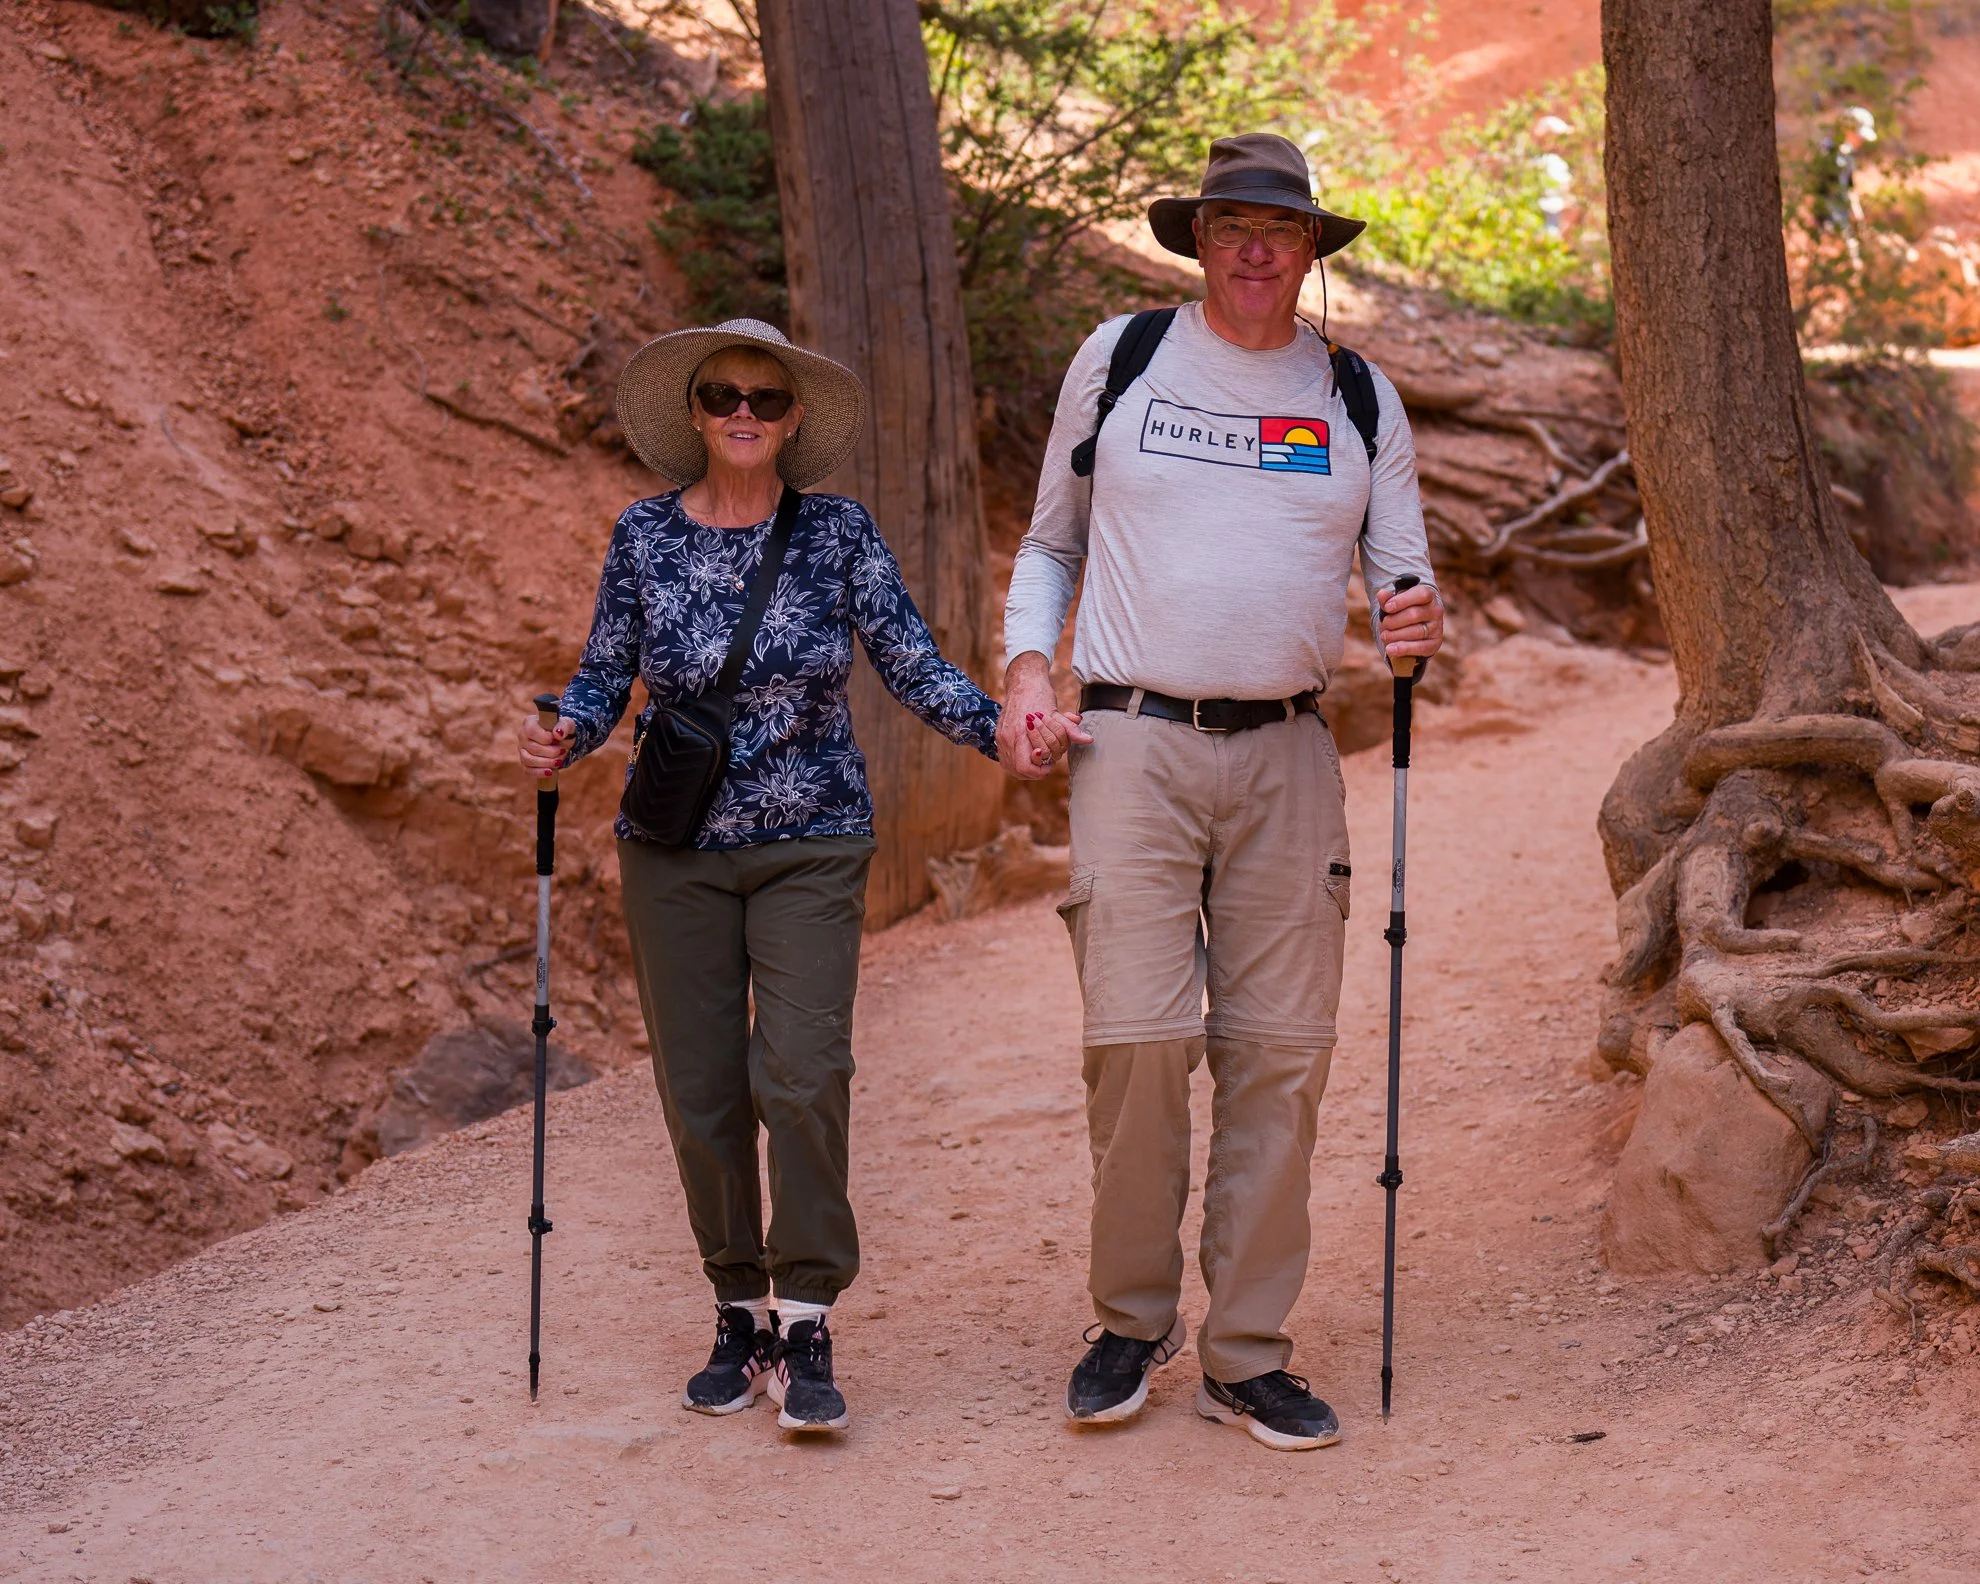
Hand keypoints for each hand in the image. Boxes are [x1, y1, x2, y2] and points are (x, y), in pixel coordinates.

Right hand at [519, 712, 572, 778]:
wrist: (562, 740)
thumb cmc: (562, 729)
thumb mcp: (568, 724)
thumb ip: (564, 726)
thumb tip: (558, 734)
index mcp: (530, 723)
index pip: (531, 731)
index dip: (545, 738)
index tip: (557, 739)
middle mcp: (523, 736)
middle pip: (532, 748)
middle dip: (551, 752)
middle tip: (563, 751)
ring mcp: (522, 750)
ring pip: (528, 760)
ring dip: (546, 763)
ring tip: (559, 761)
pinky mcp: (526, 763)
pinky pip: (528, 771)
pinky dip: (540, 772)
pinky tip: (550, 772)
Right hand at [996, 652, 1089, 778]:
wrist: (1023, 682)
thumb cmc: (1039, 695)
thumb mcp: (1056, 713)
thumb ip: (1070, 730)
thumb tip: (1088, 740)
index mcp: (1020, 732)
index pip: (1026, 766)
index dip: (1041, 770)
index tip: (1051, 762)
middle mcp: (1008, 738)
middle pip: (1020, 770)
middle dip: (1037, 769)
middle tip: (1048, 760)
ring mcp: (1001, 738)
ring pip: (1012, 768)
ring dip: (1028, 768)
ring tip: (1040, 759)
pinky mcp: (999, 737)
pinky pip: (1007, 760)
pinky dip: (1019, 762)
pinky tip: (1031, 755)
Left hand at [1379, 581, 1445, 662]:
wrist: (1413, 628)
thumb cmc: (1403, 611)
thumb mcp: (1395, 603)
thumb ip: (1387, 599)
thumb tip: (1382, 594)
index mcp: (1428, 596)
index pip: (1421, 594)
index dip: (1403, 601)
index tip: (1387, 607)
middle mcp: (1436, 610)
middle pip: (1414, 615)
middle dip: (1394, 621)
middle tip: (1384, 624)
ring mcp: (1437, 628)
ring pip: (1416, 632)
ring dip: (1395, 635)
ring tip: (1384, 636)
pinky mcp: (1434, 644)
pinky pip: (1420, 647)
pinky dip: (1403, 649)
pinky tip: (1390, 649)